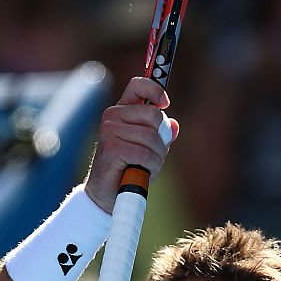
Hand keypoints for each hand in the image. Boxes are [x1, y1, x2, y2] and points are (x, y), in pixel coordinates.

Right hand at [84, 77, 178, 212]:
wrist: (107, 194)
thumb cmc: (128, 168)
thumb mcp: (149, 148)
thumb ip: (160, 134)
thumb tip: (174, 125)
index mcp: (122, 111)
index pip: (138, 86)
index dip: (155, 90)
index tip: (165, 103)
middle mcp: (112, 115)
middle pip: (154, 115)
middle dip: (161, 139)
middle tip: (153, 155)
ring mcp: (110, 130)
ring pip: (152, 137)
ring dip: (157, 157)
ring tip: (145, 166)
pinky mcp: (111, 147)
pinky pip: (145, 153)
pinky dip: (151, 166)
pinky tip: (142, 172)